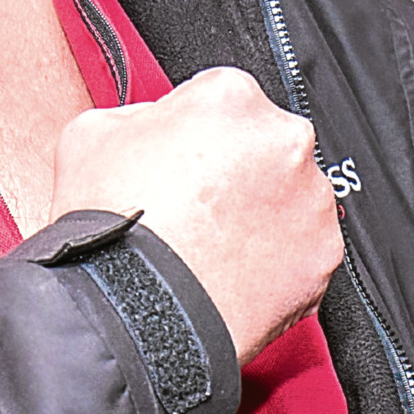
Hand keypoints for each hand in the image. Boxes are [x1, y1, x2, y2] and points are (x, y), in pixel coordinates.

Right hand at [50, 67, 342, 362]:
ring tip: (212, 245)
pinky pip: (303, 248)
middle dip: (235, 170)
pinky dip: (278, 258)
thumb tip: (156, 122)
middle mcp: (284, 139)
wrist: (137, 316)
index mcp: (231, 97)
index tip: (180, 162)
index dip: (194, 134)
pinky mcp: (324, 251)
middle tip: (195, 208)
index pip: (222, 100)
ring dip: (260, 213)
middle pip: (263, 144)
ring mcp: (311, 197)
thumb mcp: (90, 135)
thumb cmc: (113, 232)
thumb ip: (138, 114)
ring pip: (289, 196)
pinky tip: (236, 270)